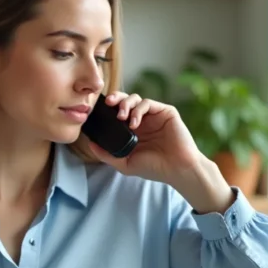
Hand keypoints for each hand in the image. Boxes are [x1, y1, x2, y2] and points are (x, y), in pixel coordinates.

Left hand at [85, 91, 200, 184]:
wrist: (177, 169)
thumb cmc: (153, 168)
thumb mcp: (125, 163)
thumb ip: (106, 154)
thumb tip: (90, 144)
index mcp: (132, 130)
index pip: (117, 112)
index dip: (108, 108)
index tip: (97, 110)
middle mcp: (142, 120)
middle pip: (125, 100)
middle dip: (115, 98)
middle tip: (108, 104)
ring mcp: (154, 115)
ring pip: (136, 99)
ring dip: (125, 104)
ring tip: (122, 117)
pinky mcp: (165, 112)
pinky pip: (148, 103)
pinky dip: (138, 110)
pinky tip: (135, 123)